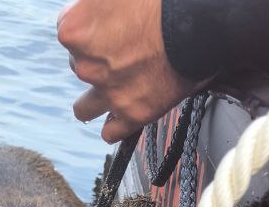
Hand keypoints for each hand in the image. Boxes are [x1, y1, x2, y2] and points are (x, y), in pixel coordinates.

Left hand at [56, 0, 197, 142]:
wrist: (199, 23)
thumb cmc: (160, 1)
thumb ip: (94, 3)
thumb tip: (91, 6)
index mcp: (74, 30)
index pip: (69, 32)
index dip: (90, 28)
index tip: (107, 26)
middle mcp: (85, 65)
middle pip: (78, 65)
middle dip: (96, 60)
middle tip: (124, 49)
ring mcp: (108, 92)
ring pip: (84, 108)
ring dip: (95, 99)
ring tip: (112, 89)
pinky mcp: (133, 112)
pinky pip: (111, 131)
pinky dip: (116, 125)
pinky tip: (122, 116)